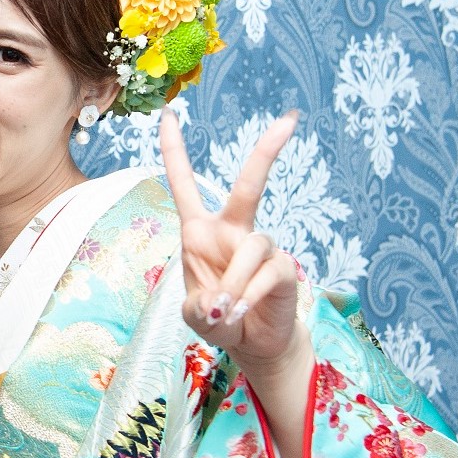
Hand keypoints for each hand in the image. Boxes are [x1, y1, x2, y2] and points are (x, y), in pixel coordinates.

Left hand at [159, 108, 304, 370]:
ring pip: (250, 249)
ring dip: (235, 283)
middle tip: (290, 120)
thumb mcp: (195, 315)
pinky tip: (241, 312)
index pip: (184, 182)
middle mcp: (232, 230)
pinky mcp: (283, 267)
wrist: (251, 343)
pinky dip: (250, 295)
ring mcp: (260, 246)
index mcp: (200, 231)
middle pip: (248, 186)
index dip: (174, 149)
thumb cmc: (217, 317)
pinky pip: (267, 273)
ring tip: (226, 310)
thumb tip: (220, 301)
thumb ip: (199, 307)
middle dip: (267, 152)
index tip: (168, 113)